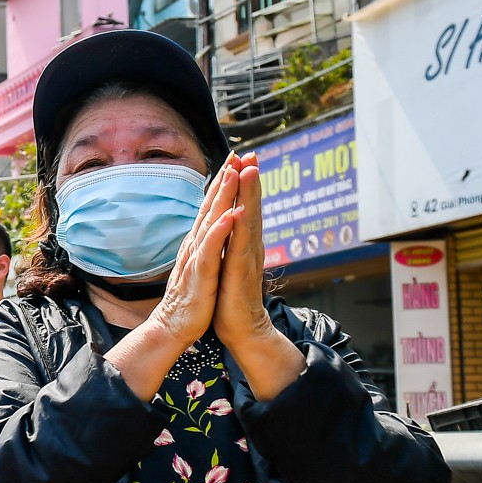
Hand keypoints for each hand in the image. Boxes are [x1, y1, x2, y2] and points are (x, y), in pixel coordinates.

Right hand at [145, 160, 241, 350]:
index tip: (236, 158)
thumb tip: (213, 225)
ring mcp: (196, 258)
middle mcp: (195, 245)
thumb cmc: (193, 298)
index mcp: (199, 243)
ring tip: (235, 173)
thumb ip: (207, 243)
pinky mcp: (200, 275)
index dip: (223, 181)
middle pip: (210, 206)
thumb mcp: (203, 265)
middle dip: (224, 178)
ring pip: (210, 221)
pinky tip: (231, 215)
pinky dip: (220, 232)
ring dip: (223, 196)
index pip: (212, 206)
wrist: (174, 328)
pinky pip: (211, 250)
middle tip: (236, 153)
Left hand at [211, 152, 273, 348]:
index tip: (241, 158)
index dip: (243, 184)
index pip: (243, 207)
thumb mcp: (229, 262)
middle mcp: (249, 247)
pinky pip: (240, 248)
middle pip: (250, 207)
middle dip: (250, 180)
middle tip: (252, 154)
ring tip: (250, 171)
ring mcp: (247, 259)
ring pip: (248, 221)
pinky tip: (239, 213)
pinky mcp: (240, 274)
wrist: (241, 328)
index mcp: (243, 243)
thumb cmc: (232, 296)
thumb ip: (233, 241)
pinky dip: (240, 230)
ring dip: (249, 196)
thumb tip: (231, 221)